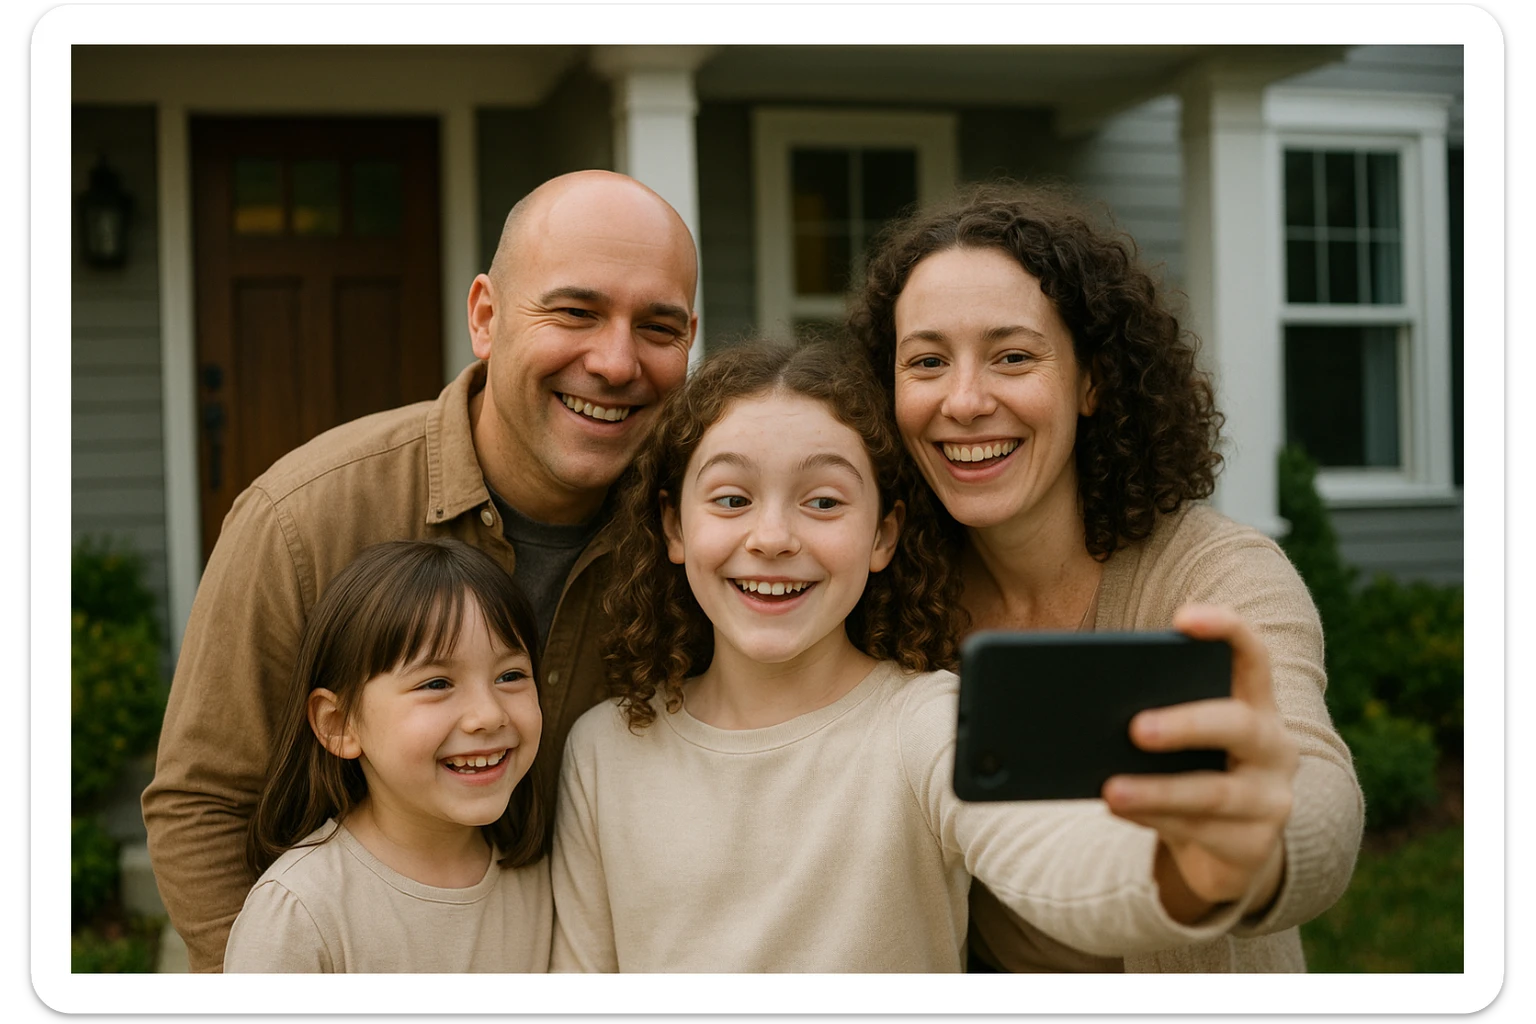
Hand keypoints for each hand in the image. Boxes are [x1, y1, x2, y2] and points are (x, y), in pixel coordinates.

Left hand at [1101, 603, 1298, 922]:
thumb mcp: (1178, 739)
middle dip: (1186, 724)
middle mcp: (1273, 745)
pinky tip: (1120, 809)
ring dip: (1158, 789)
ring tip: (1109, 788)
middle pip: (1239, 724)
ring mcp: (1271, 798)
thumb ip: (1149, 711)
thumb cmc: (1188, 770)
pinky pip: (1203, 831)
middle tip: (1134, 728)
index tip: (1183, 617)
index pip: (1252, 655)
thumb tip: (1079, 701)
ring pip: (1217, 791)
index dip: (1226, 629)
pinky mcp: (1255, 845)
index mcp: (1254, 702)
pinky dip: (1156, 820)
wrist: (1223, 847)